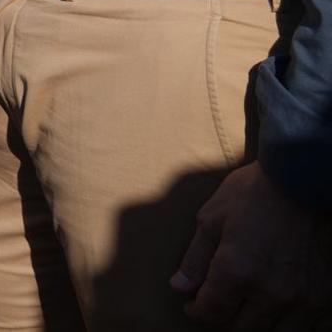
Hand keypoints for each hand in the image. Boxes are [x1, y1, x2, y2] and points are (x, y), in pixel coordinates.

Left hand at [172, 161, 331, 329]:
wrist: (302, 180)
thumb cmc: (253, 193)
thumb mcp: (211, 219)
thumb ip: (195, 259)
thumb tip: (180, 288)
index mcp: (237, 272)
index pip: (211, 314)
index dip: (197, 313)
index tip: (192, 306)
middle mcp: (271, 293)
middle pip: (241, 330)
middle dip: (224, 320)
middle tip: (218, 305)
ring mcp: (303, 298)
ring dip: (257, 324)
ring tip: (247, 307)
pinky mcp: (326, 296)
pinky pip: (308, 327)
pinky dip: (290, 323)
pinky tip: (279, 308)